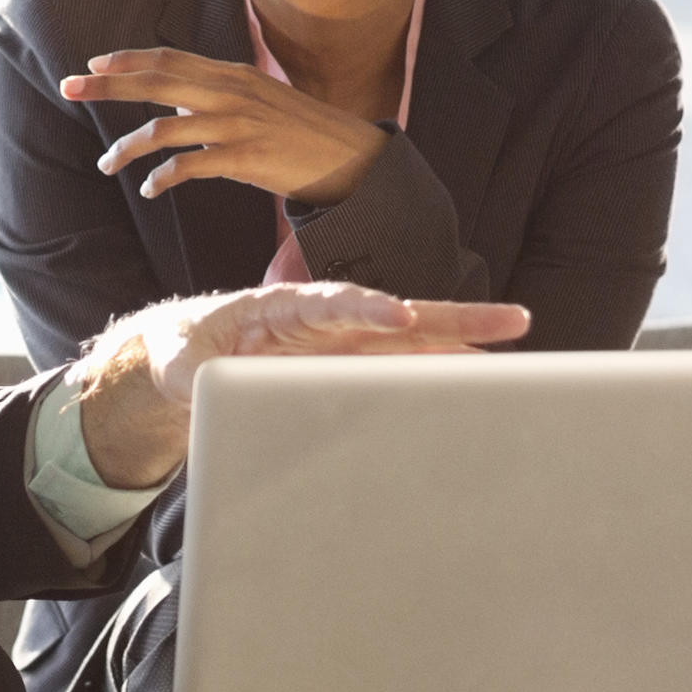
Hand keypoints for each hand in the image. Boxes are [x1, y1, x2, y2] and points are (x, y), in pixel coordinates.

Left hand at [57, 47, 392, 207]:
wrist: (353, 159)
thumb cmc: (303, 133)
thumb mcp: (261, 99)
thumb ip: (218, 94)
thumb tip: (176, 101)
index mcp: (232, 74)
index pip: (169, 59)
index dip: (127, 60)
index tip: (91, 64)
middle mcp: (231, 92)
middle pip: (156, 81)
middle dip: (107, 85)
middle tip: (68, 88)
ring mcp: (237, 125)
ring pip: (164, 129)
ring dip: (127, 148)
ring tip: (105, 164)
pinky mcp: (245, 159)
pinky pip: (189, 167)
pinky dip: (163, 178)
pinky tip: (150, 189)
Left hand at [66, 280, 531, 493]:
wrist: (190, 358)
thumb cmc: (186, 353)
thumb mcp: (177, 363)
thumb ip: (186, 374)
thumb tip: (198, 388)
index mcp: (282, 309)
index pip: (333, 304)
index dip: (365, 309)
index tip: (396, 316)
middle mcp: (326, 321)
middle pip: (396, 314)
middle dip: (450, 317)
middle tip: (508, 320)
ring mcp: (345, 345)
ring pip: (412, 342)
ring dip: (462, 345)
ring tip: (515, 340)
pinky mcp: (351, 368)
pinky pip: (402, 369)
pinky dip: (440, 373)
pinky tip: (480, 379)